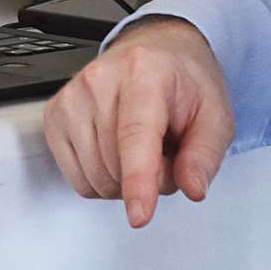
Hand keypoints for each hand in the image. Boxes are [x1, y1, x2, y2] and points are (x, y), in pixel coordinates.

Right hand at [42, 16, 234, 228]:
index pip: (135, 135)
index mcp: (143, 72)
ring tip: (143, 149)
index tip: (139, 214)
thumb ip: (205, 155)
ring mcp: (71, 98)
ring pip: (96, 178)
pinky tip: (117, 154)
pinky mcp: (54, 117)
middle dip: (151, 179)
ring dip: (125, 181)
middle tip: (167, 153)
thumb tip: (191, 187)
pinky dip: (103, 180)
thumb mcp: (216, 116)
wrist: (154, 55)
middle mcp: (99, 81)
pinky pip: (78, 180)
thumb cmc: (183, 83)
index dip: (138, 180)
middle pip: (117, 166)